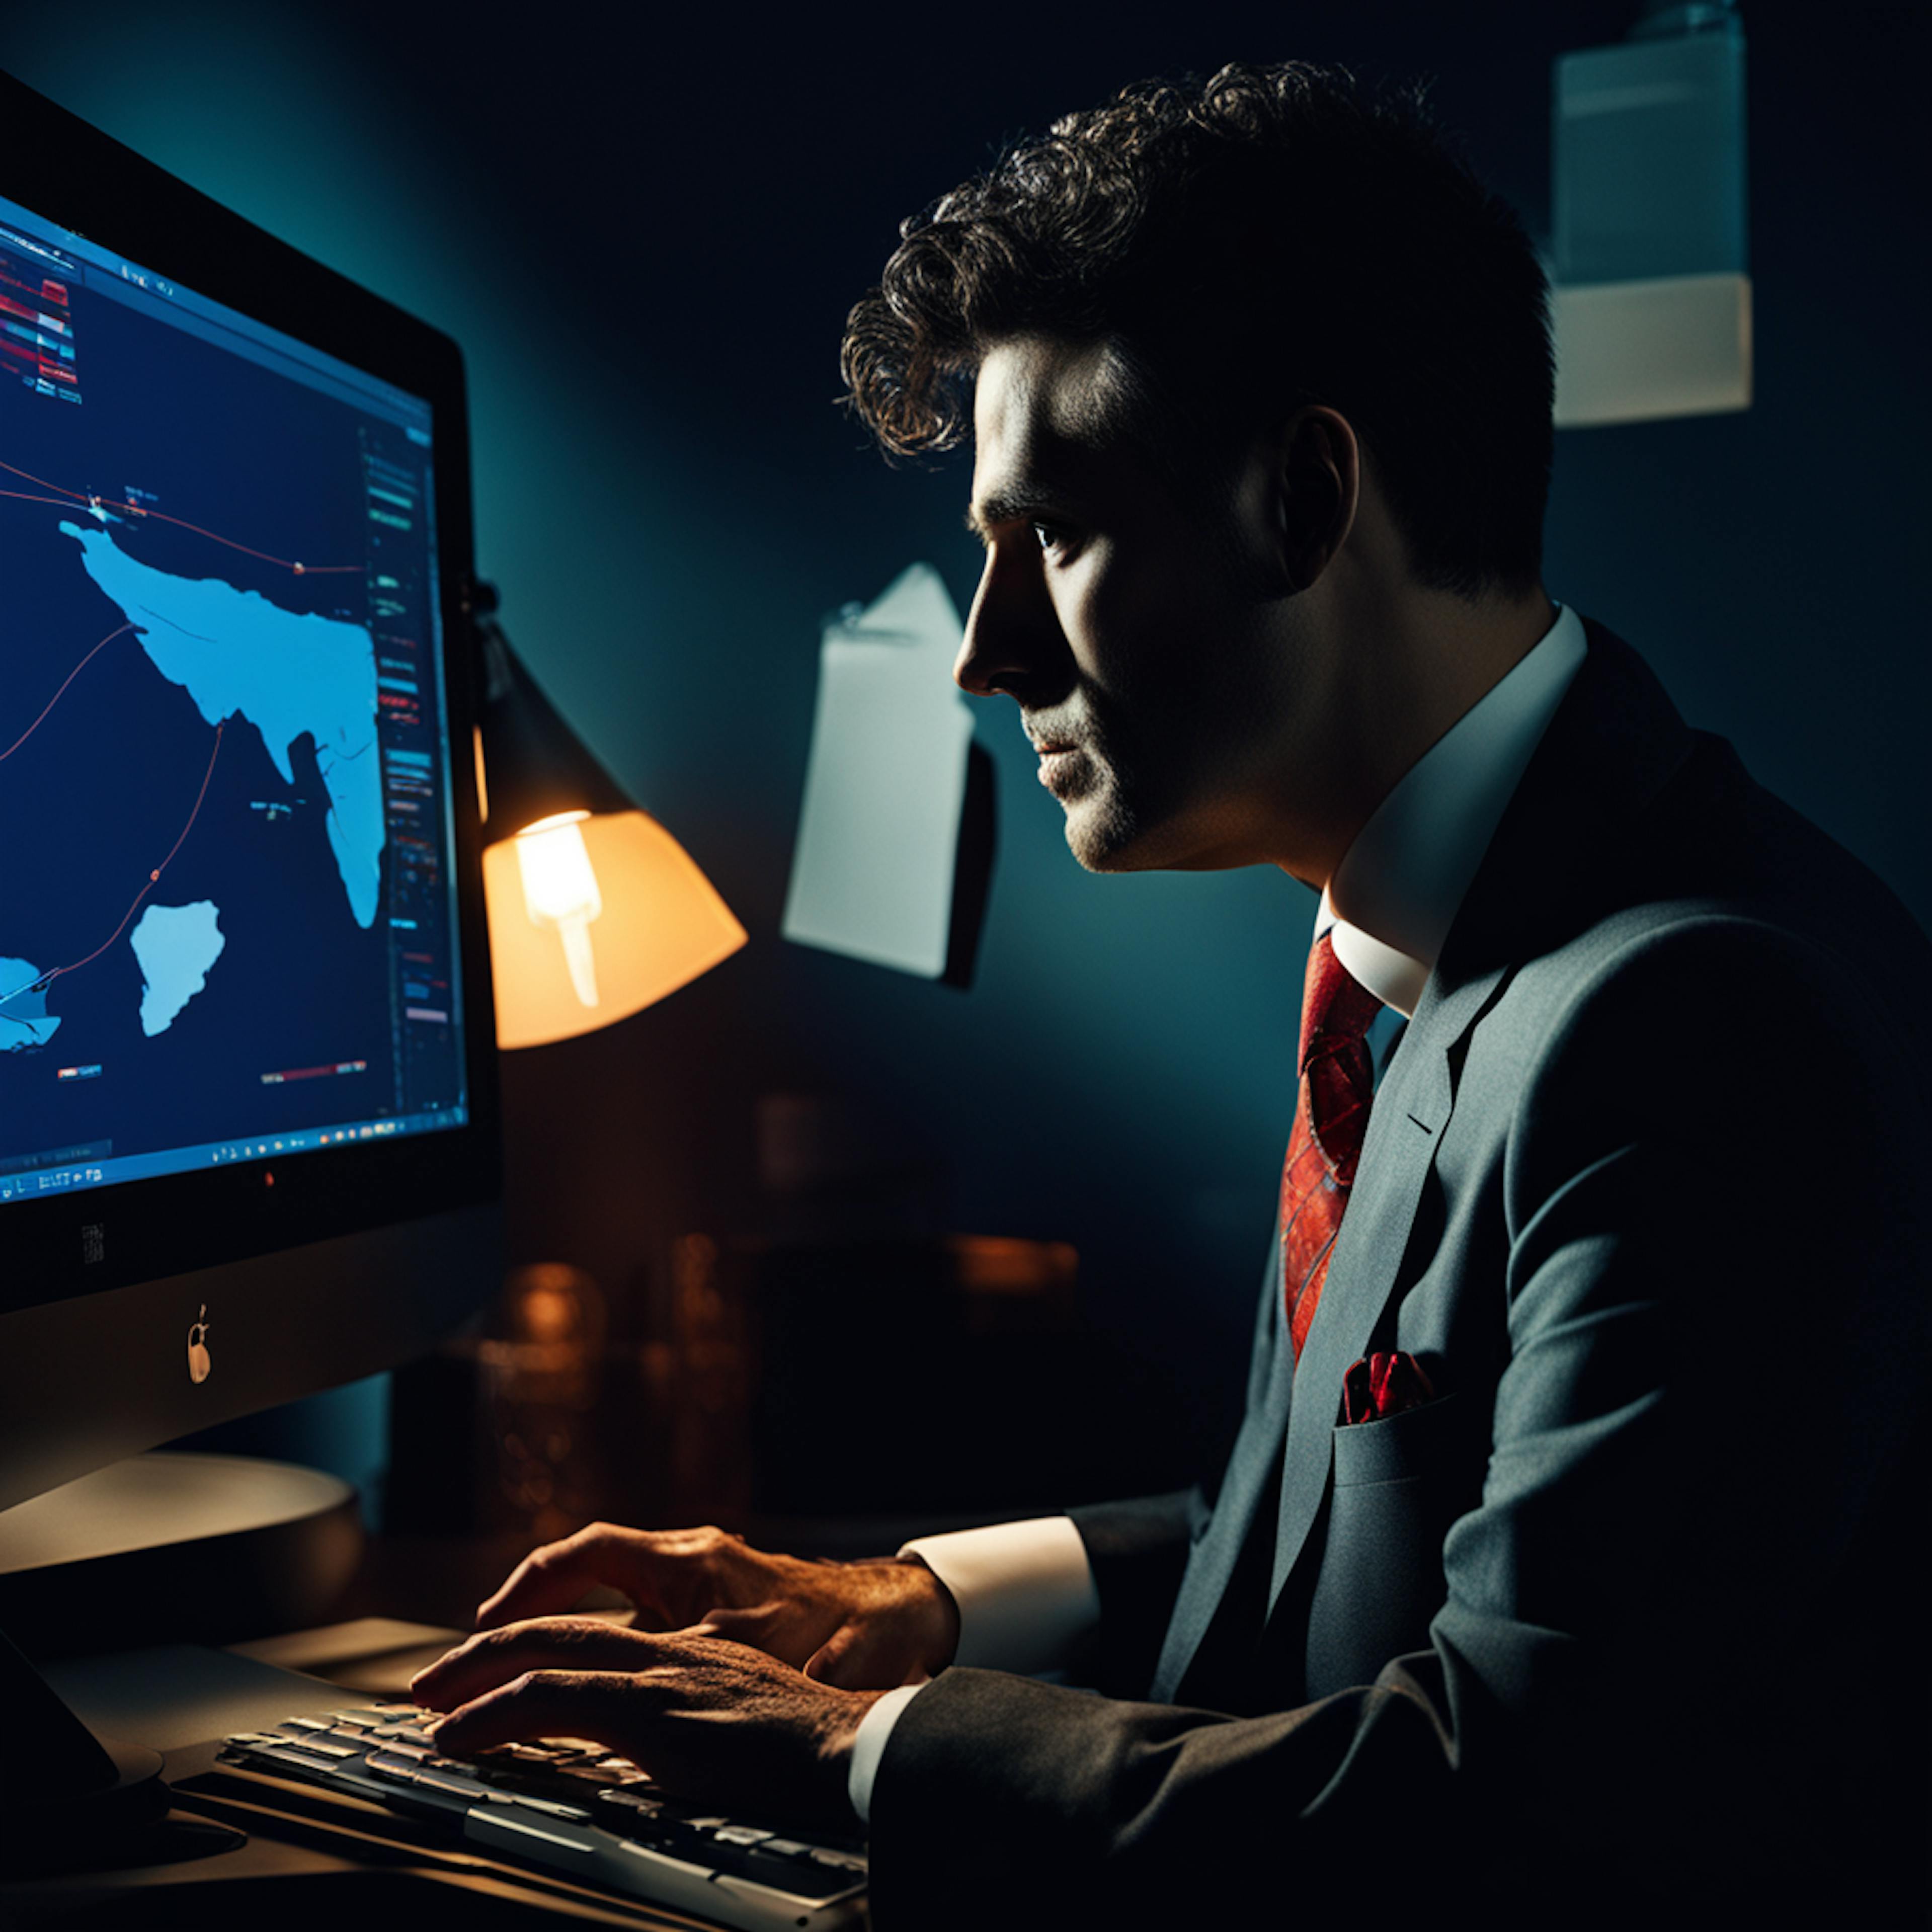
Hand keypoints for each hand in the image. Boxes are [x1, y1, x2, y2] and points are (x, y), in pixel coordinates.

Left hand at [411, 1616, 880, 1830]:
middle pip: (557, 1629)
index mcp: (688, 1649)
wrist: (852, 1746)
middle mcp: (668, 1648)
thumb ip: (694, 1722)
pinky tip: (455, 1739)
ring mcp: (657, 1676)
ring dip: (473, 1679)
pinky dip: (490, 1714)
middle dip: (485, 1651)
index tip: (490, 1667)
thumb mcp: (741, 1722)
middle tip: (432, 1682)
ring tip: (428, 1709)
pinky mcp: (649, 1712)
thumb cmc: (809, 1747)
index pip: (593, 1629)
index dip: (534, 1641)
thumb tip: (655, 1755)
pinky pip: (549, 1701)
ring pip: (543, 1656)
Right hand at [467, 1521, 959, 1688]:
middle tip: (465, 1660)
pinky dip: (595, 1640)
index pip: (588, 1553)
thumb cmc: (840, 1629)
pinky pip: (632, 1615)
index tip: (489, 1624)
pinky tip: (574, 1687)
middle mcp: (687, 1561)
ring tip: (499, 1677)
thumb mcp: (765, 1655)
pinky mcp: (710, 1608)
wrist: (898, 1615)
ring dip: (554, 1630)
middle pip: (581, 1572)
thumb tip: (652, 1697)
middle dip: (520, 1614)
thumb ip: (706, 1670)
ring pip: (604, 1596)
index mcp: (691, 1562)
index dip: (531, 1586)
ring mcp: (696, 1583)